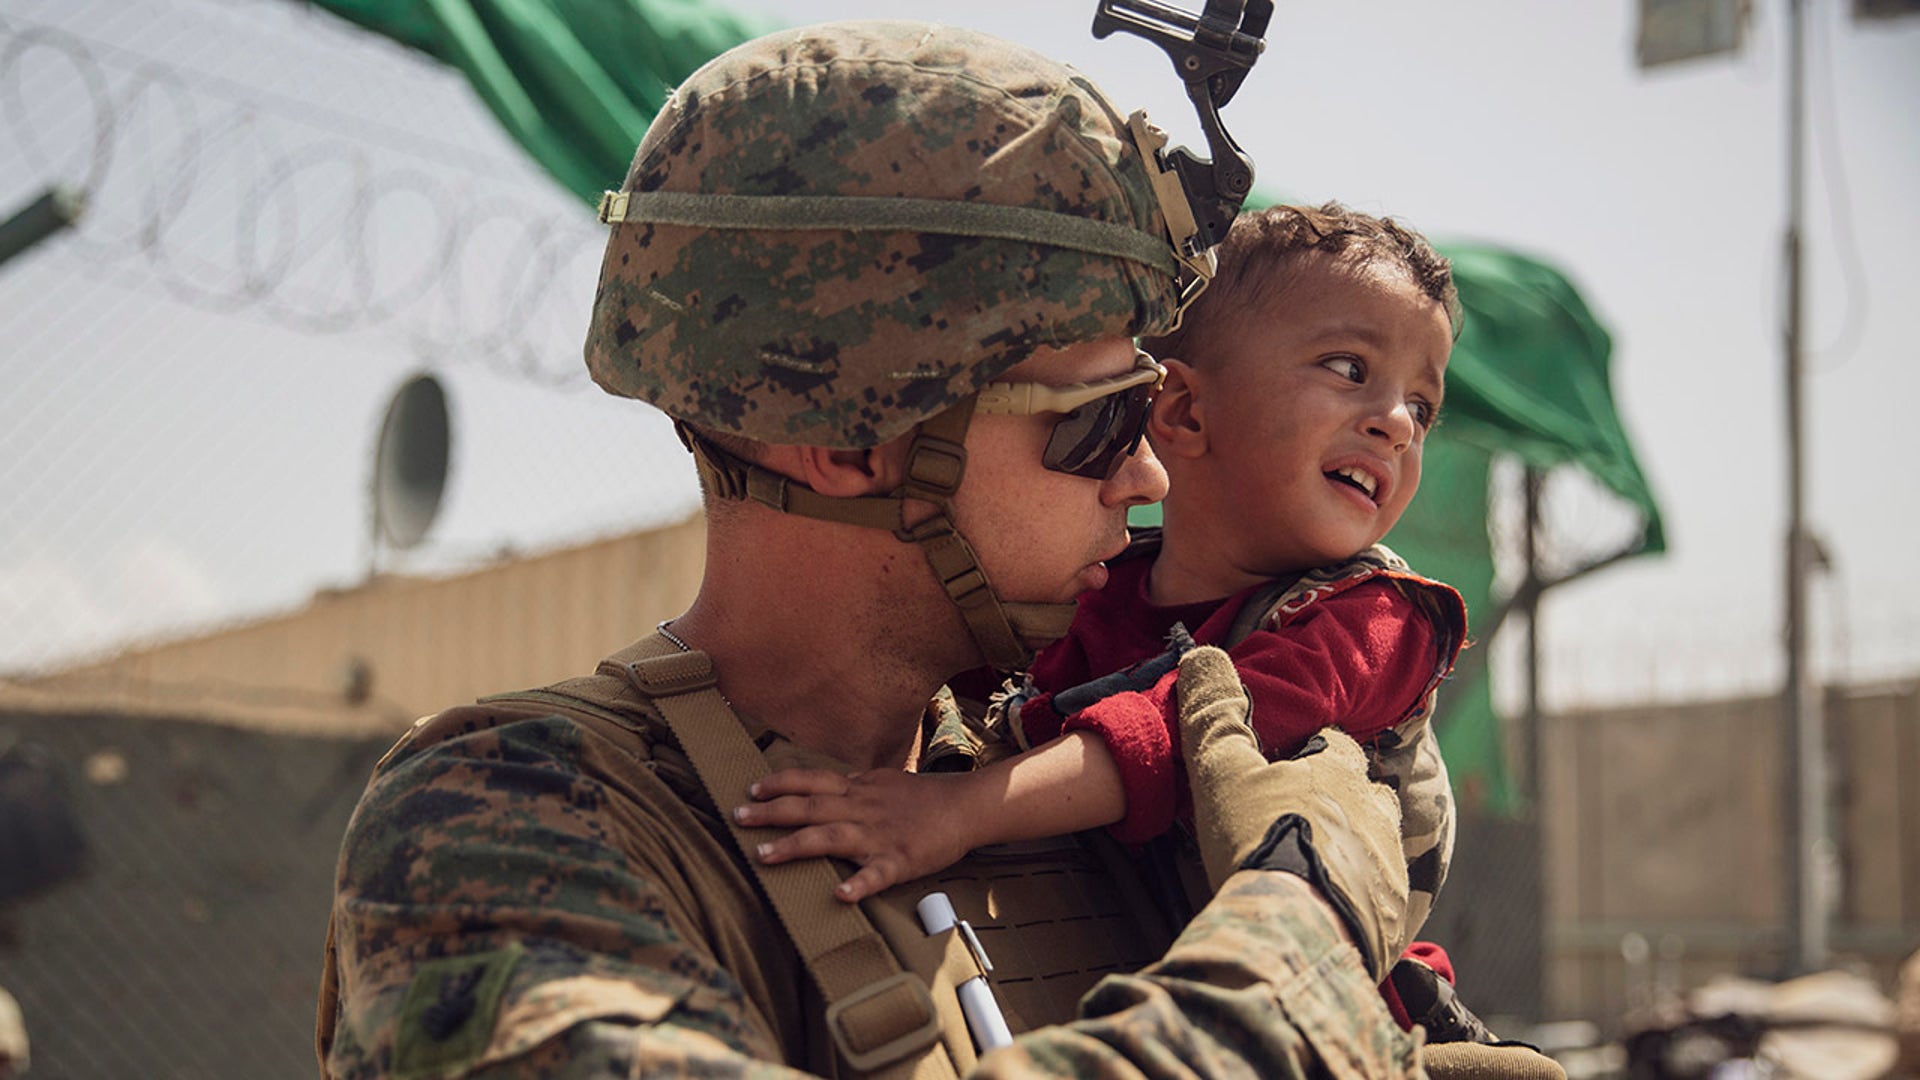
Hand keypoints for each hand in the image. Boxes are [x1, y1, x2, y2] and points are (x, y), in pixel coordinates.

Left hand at [733, 767, 981, 902]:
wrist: (965, 807)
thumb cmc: (923, 798)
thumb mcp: (883, 782)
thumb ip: (853, 786)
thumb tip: (827, 785)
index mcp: (858, 790)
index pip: (811, 781)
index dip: (780, 784)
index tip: (751, 790)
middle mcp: (862, 808)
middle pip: (810, 807)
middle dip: (771, 812)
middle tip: (738, 817)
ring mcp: (879, 835)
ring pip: (831, 837)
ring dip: (795, 845)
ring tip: (763, 856)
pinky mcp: (900, 860)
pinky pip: (877, 874)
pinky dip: (859, 884)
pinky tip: (839, 895)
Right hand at [1177, 645, 1409, 978]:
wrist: (1294, 932)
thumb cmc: (1258, 840)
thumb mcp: (1222, 771)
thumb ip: (1214, 714)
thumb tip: (1202, 652)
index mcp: (1341, 772)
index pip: (1335, 745)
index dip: (1310, 753)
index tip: (1286, 767)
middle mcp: (1378, 813)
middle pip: (1369, 794)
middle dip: (1344, 800)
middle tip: (1303, 819)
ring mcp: (1391, 867)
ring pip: (1379, 845)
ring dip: (1355, 850)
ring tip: (1317, 868)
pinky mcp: (1394, 918)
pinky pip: (1383, 900)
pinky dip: (1361, 900)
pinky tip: (1330, 911)